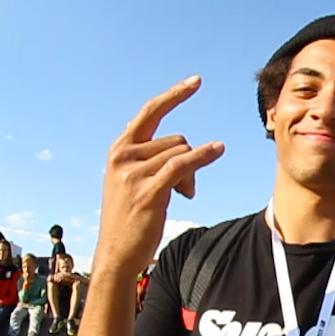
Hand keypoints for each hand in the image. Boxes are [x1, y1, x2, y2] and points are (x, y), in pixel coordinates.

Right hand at [95, 76, 224, 275]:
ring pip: (182, 154)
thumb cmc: (130, 220)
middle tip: (185, 188)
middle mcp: (123, 156)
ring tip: (183, 195)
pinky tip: (218, 150)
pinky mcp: (148, 191)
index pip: (150, 112)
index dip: (174, 96)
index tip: (196, 81)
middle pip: (176, 140)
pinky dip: (203, 156)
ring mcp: (134, 173)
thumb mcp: (133, 182)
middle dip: (190, 161)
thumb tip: (185, 149)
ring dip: (192, 175)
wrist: (116, 254)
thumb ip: (150, 160)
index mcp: (119, 150)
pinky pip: (182, 165)